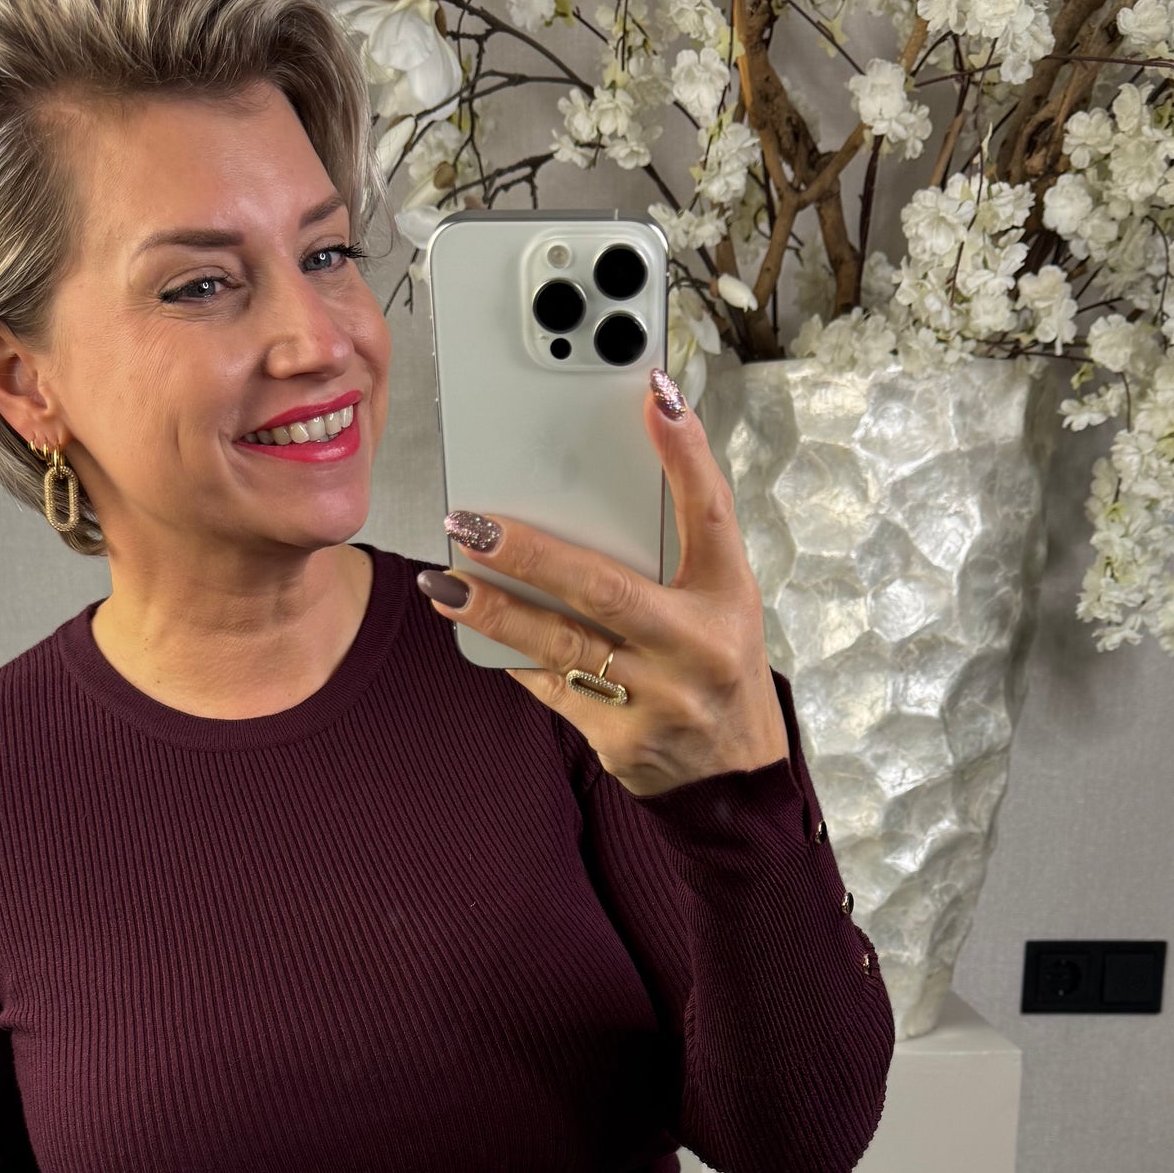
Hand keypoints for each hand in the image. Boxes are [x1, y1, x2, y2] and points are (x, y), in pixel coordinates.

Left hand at [417, 369, 788, 797]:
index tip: (655, 394)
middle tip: (473, 524)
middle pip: (604, 588)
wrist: (729, 778)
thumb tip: (643, 441)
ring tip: (444, 584)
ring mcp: (655, 699)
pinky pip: (551, 689)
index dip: (686, 455)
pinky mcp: (618, 739)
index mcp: (728, 597)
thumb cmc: (717, 665)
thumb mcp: (722, 596)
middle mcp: (695, 647)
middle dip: (532, 554)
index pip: (710, 515)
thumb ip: (684, 531)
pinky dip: (511, 656)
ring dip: (496, 612)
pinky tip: (472, 629)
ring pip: (562, 646)